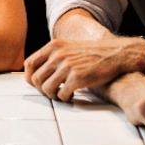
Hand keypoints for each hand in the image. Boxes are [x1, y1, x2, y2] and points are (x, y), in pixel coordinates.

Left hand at [24, 38, 144, 101]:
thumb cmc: (92, 54)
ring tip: (62, 94)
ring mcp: (67, 66)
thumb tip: (37, 73)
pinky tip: (72, 95)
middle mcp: (58, 55)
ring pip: (46, 89)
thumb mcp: (68, 48)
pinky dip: (65, 98)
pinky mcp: (77, 77)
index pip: (29, 64)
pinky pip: (61, 94)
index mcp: (54, 46)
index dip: (30, 77)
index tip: (38, 85)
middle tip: (53, 92)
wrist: (115, 54)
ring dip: (53, 95)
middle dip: (42, 90)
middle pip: (35, 79)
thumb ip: (53, 56)